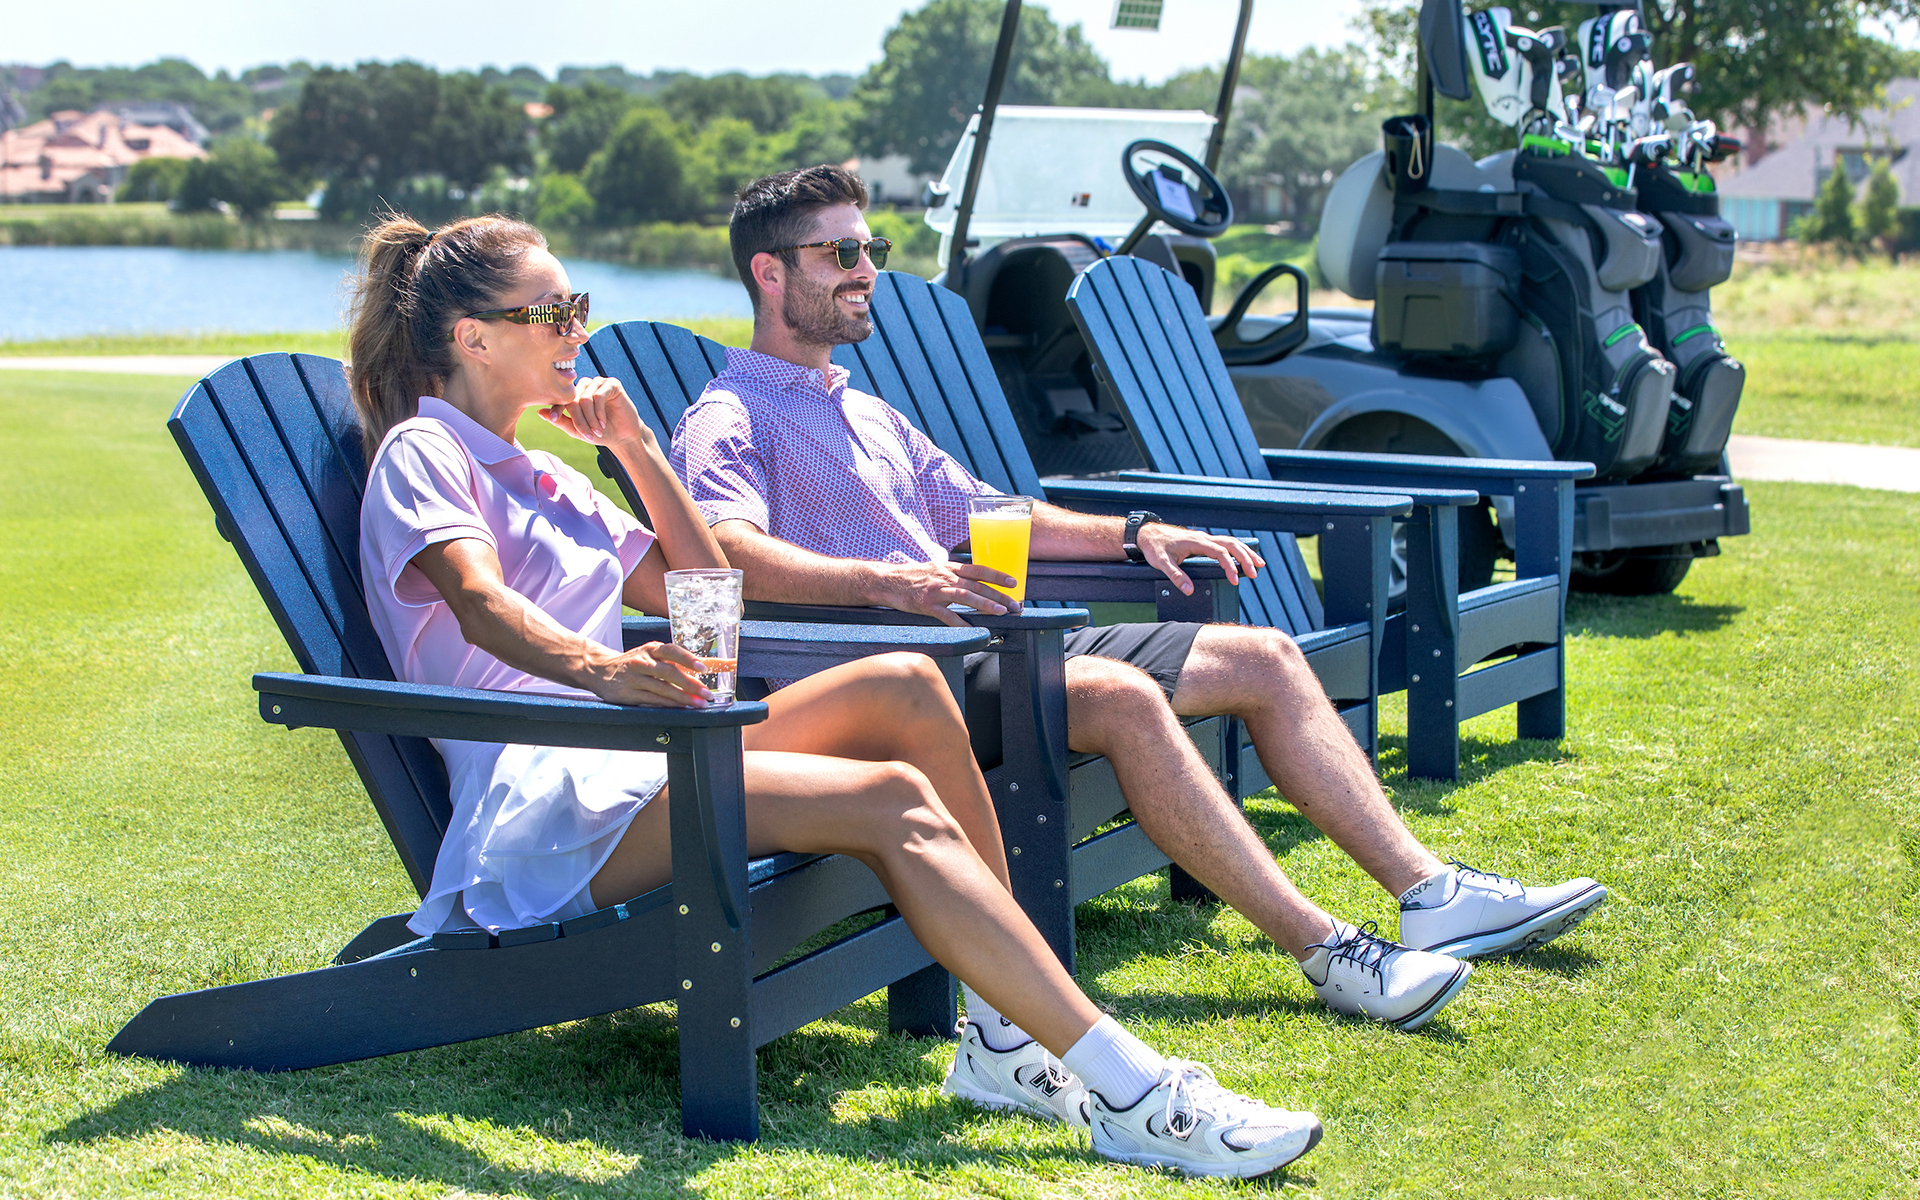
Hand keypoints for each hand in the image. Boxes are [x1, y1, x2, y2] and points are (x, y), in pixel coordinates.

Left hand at [540, 375, 654, 449]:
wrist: (622, 437)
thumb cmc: (598, 433)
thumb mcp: (576, 430)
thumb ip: (559, 420)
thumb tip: (539, 412)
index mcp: (575, 393)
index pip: (562, 398)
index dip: (557, 408)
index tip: (554, 418)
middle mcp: (586, 385)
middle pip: (573, 399)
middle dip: (579, 419)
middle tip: (587, 434)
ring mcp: (599, 383)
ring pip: (585, 398)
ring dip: (590, 418)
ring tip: (597, 431)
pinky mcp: (612, 384)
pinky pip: (599, 396)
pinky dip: (599, 412)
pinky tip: (603, 423)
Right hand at [586, 640, 714, 707]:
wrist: (599, 670)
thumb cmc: (631, 663)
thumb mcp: (649, 655)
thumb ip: (671, 662)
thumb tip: (700, 670)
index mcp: (651, 649)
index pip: (672, 651)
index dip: (688, 659)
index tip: (703, 668)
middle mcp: (642, 661)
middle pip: (669, 672)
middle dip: (691, 685)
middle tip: (707, 695)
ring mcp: (634, 678)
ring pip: (662, 689)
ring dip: (683, 698)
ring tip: (699, 704)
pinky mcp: (627, 694)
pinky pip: (652, 700)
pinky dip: (668, 704)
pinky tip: (680, 707)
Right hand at [880, 560, 1019, 626]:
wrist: (887, 581)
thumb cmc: (911, 577)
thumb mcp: (935, 569)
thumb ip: (953, 574)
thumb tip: (972, 582)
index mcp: (949, 568)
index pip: (979, 569)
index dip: (997, 575)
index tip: (1013, 582)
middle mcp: (945, 576)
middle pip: (977, 585)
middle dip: (998, 595)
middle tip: (1014, 604)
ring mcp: (936, 590)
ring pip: (965, 596)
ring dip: (985, 604)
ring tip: (1000, 611)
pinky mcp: (926, 605)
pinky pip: (946, 615)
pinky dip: (960, 623)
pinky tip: (972, 630)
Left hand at [1137, 524, 1263, 595]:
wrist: (1147, 534)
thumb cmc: (1154, 547)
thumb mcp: (1162, 563)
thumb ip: (1176, 576)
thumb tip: (1189, 590)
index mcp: (1196, 542)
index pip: (1220, 552)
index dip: (1230, 566)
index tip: (1235, 580)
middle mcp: (1203, 538)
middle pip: (1231, 544)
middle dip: (1245, 557)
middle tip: (1256, 572)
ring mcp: (1204, 538)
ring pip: (1230, 542)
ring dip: (1245, 552)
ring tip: (1259, 564)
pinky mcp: (1203, 541)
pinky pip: (1224, 543)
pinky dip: (1237, 549)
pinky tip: (1243, 557)